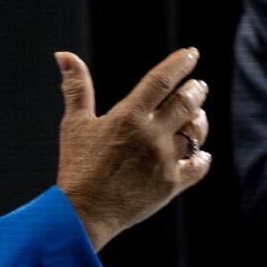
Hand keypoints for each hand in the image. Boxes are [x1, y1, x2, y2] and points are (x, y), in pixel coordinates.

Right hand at [54, 48, 211, 251]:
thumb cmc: (77, 167)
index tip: (192, 53)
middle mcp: (151, 136)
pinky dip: (202, 157)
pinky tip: (202, 153)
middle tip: (199, 86)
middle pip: (186, 103)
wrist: (83, 214)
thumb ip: (77, 87)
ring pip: (195, 132)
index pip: (161, 81)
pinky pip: (198, 167)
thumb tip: (64, 54)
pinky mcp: (171, 185)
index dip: (179, 63)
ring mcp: (164, 161)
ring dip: (200, 120)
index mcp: (128, 117)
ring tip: (198, 114)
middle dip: (196, 90)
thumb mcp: (75, 124)